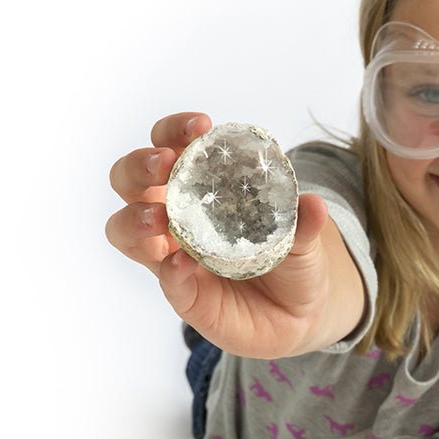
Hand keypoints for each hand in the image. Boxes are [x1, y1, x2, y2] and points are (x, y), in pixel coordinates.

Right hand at [105, 112, 363, 356]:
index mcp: (197, 188)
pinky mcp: (184, 295)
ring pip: (125, 231)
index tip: (200, 126)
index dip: (174, 131)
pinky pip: (166, 279)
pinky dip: (170, 269)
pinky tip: (182, 262)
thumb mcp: (303, 236)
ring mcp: (172, 256)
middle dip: (139, 166)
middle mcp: (174, 218)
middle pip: (129, 182)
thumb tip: (314, 204)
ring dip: (135, 218)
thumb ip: (305, 222)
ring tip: (158, 218)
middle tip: (164, 163)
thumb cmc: (290, 259)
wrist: (300, 313)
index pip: (169, 147)